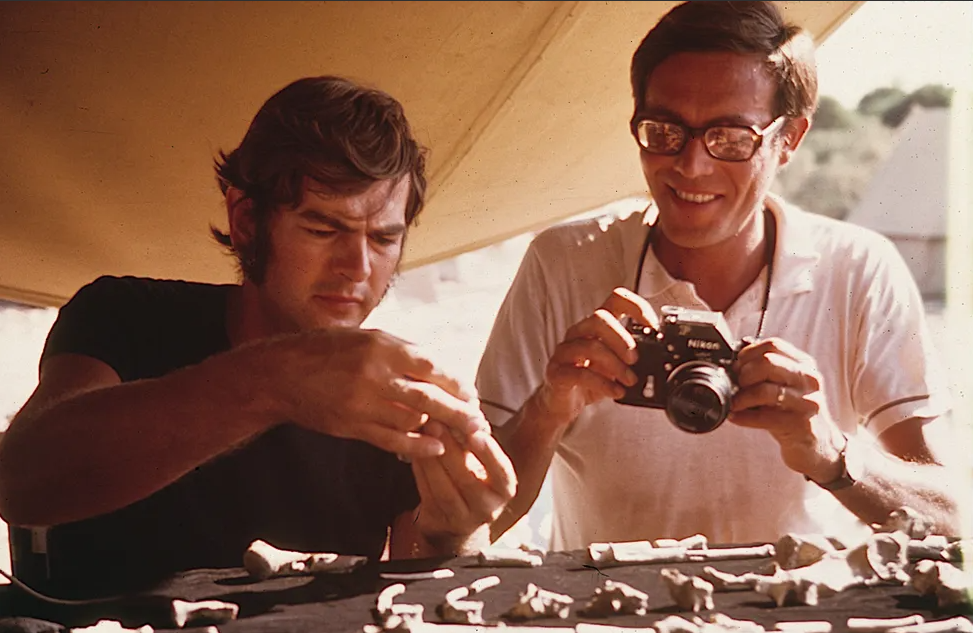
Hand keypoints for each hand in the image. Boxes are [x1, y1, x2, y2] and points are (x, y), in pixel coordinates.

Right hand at [249, 328, 486, 459]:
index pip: (432, 368)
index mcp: (382, 347)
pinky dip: (416, 447)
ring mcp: (362, 403)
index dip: (457, 384)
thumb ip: (401, 352)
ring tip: (458, 435)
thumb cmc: (328, 350)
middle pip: (429, 398)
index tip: (472, 395)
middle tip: (479, 422)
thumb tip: (437, 369)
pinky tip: (435, 448)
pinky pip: (391, 440)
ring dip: (438, 429)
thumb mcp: (366, 338)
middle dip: (459, 412)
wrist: (282, 374)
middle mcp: (375, 374)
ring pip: (413, 421)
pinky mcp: (352, 426)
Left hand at [411, 421, 516, 551]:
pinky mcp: (439, 523)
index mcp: (504, 489)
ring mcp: (463, 520)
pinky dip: (420, 472)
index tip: (477, 433)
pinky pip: (427, 495)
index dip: (490, 454)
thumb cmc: (471, 477)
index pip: (502, 472)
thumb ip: (476, 440)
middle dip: (449, 449)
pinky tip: (413, 452)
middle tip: (435, 423)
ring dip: (430, 460)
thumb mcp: (482, 461)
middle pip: (467, 479)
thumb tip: (465, 409)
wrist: (456, 518)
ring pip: (444, 489)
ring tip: (421, 435)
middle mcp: (488, 508)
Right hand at [539, 287, 656, 422]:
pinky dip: (602, 384)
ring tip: (630, 381)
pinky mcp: (557, 372)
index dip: (636, 307)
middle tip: (635, 359)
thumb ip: (631, 358)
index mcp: (596, 326)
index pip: (615, 299)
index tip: (652, 327)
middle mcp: (579, 333)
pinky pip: (579, 373)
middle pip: (599, 318)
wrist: (562, 403)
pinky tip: (615, 392)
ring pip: (590, 345)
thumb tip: (657, 361)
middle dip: (622, 339)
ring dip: (616, 365)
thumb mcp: (615, 366)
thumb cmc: (589, 380)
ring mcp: (565, 351)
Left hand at [730, 337, 845, 480]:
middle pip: (767, 363)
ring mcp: (807, 402)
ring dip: (741, 397)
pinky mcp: (800, 425)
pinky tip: (735, 417)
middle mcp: (809, 379)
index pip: (773, 345)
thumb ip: (766, 372)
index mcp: (804, 365)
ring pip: (765, 390)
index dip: (748, 354)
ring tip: (733, 403)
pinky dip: (744, 417)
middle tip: (735, 386)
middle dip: (743, 374)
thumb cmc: (794, 413)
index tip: (736, 366)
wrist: (818, 446)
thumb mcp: (784, 386)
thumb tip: (733, 363)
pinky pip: (765, 417)